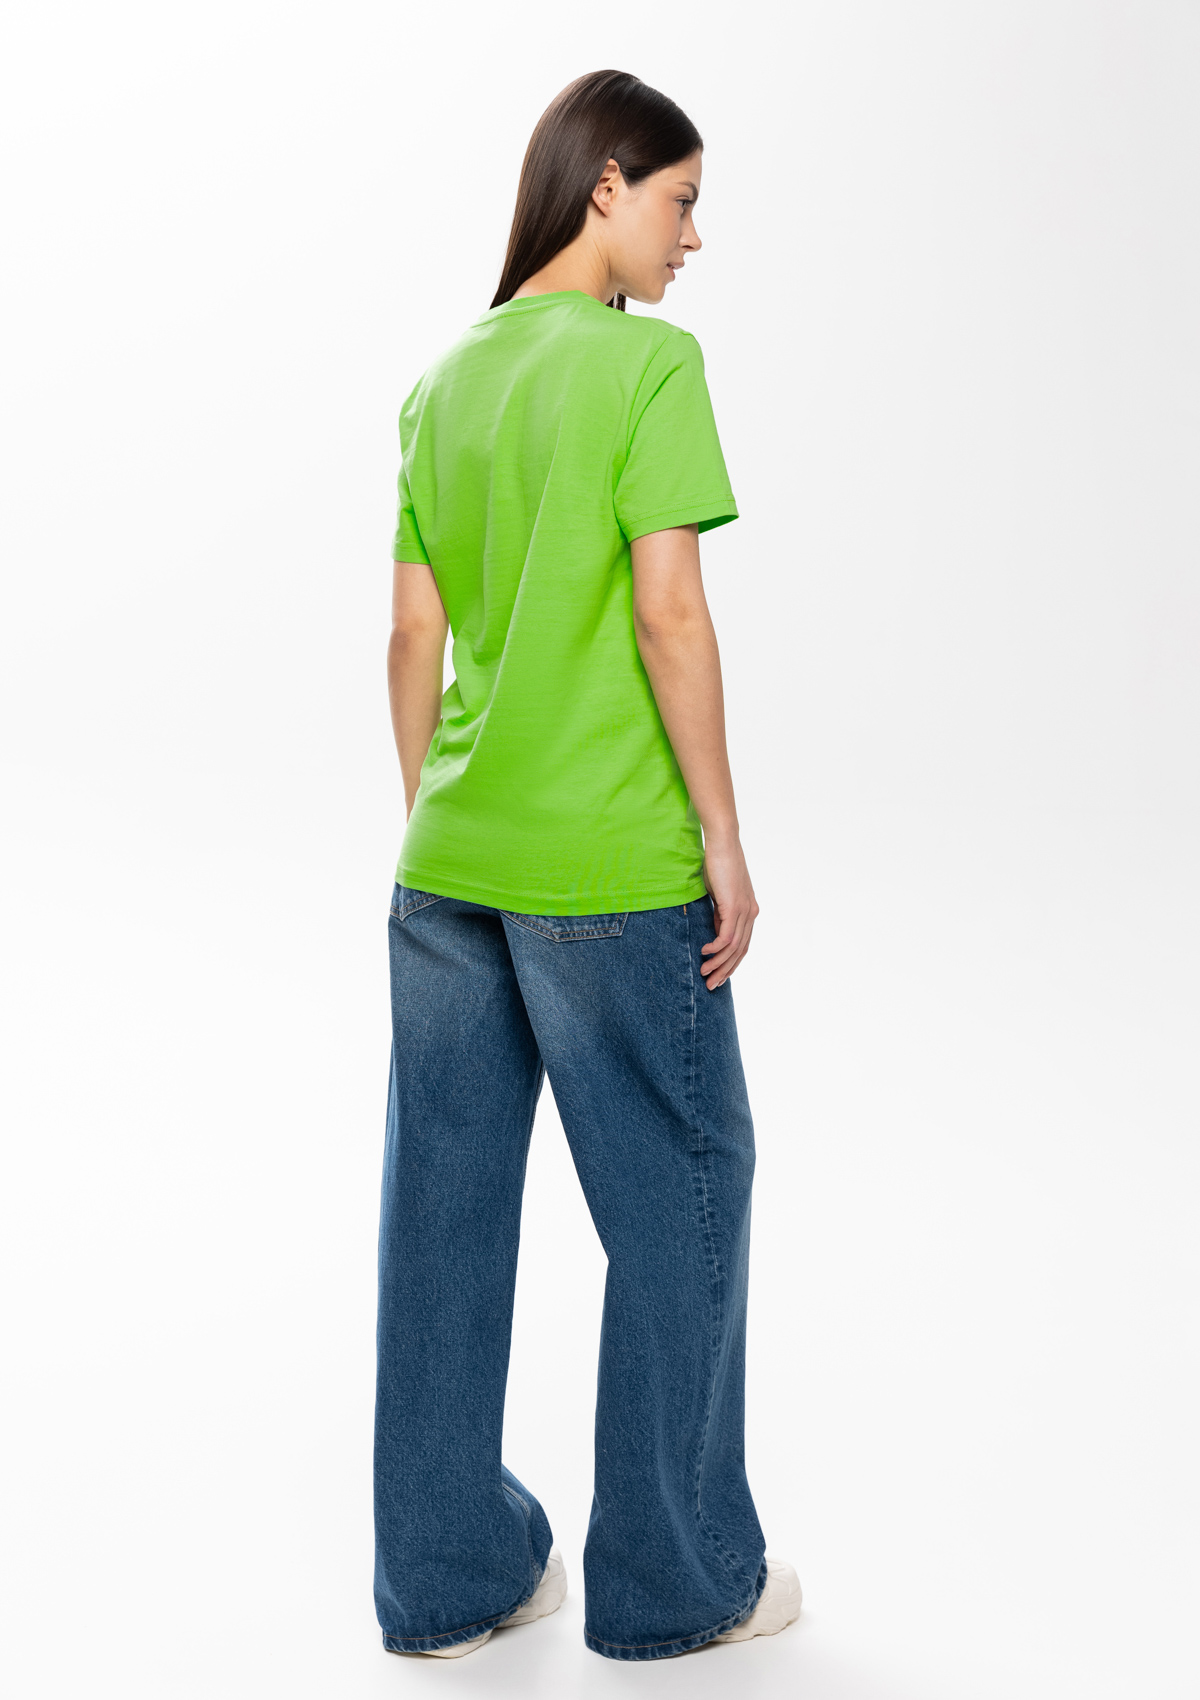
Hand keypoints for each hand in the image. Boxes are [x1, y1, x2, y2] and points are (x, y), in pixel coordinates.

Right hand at [699, 834, 758, 989]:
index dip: (731, 963)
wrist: (723, 843)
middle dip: (725, 971)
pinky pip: (726, 936)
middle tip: (711, 985)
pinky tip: (704, 953)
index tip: (719, 976)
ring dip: (718, 963)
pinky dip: (716, 948)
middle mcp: (751, 913)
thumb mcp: (719, 893)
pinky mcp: (734, 906)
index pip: (743, 945)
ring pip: (733, 947)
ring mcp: (744, 910)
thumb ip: (720, 912)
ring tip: (704, 973)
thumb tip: (714, 929)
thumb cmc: (718, 864)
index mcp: (749, 911)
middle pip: (740, 951)